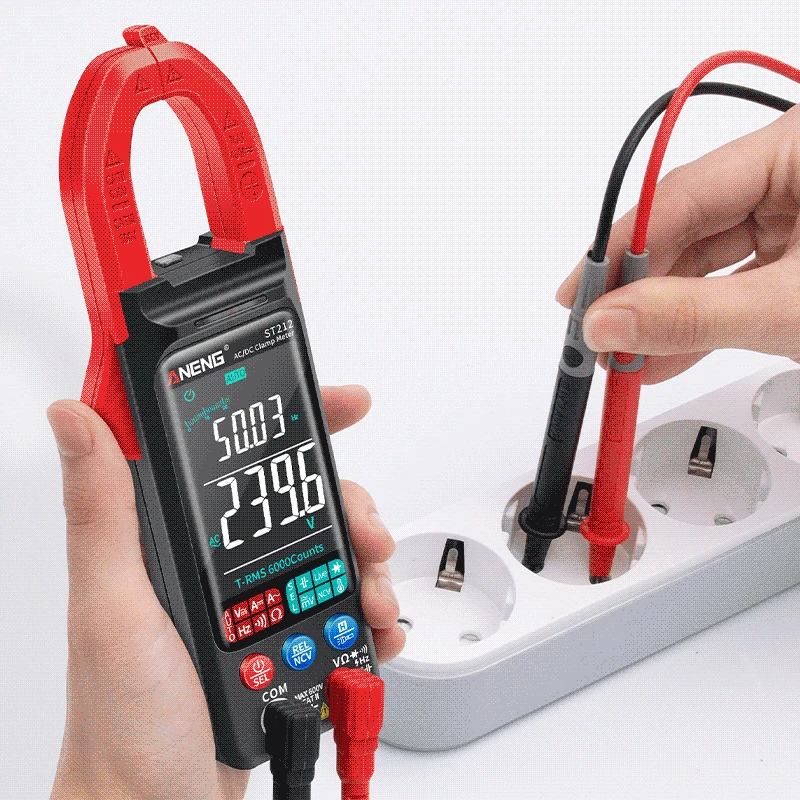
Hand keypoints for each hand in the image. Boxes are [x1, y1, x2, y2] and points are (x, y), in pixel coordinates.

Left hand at [47, 386, 402, 799]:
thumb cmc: (122, 721)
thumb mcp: (111, 605)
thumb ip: (102, 511)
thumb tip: (75, 417)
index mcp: (176, 541)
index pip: (236, 458)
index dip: (290, 421)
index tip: (339, 404)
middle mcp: (218, 565)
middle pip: (304, 504)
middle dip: (351, 508)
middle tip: (369, 535)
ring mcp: (254, 604)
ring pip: (334, 554)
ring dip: (368, 567)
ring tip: (371, 600)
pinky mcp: (281, 641)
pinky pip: (342, 611)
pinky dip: (369, 615)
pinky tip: (371, 632)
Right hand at [557, 104, 799, 381]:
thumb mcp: (790, 306)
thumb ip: (696, 315)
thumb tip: (608, 323)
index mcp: (796, 147)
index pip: (679, 194)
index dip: (619, 252)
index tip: (577, 299)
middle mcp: (789, 171)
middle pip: (685, 227)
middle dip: (638, 293)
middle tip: (595, 337)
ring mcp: (794, 211)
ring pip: (703, 258)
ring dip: (662, 314)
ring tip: (623, 357)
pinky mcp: (796, 250)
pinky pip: (730, 280)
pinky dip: (698, 320)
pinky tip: (661, 352)